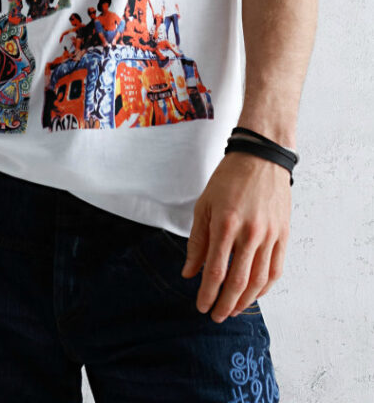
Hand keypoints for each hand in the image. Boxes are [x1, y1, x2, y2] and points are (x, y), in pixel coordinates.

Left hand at [181, 152, 290, 321]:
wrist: (261, 158)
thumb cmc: (228, 179)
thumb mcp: (204, 205)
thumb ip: (197, 241)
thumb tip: (189, 272)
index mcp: (226, 224)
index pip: (216, 270)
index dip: (208, 293)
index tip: (201, 306)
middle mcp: (250, 233)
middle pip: (238, 281)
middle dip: (225, 303)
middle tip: (216, 316)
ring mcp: (270, 235)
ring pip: (259, 280)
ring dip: (246, 300)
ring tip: (233, 310)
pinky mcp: (283, 235)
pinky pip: (276, 269)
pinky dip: (265, 287)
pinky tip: (254, 294)